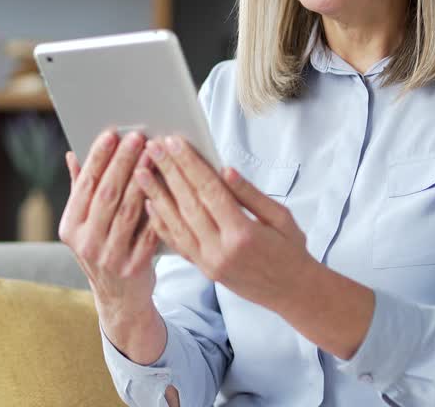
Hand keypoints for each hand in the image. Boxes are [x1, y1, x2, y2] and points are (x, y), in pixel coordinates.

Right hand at [58, 129, 160, 314]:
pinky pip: (148, 231)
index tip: (111, 133)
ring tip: (153, 154)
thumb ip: (81, 190)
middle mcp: (85, 243)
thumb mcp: (85, 225)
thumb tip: (73, 155)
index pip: (85, 185)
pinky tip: (166, 187)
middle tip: (137, 137)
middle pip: (106, 194)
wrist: (120, 298)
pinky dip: (157, 208)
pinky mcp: (133, 266)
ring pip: (128, 210)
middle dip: (122, 162)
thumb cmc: (104, 249)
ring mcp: (109, 256)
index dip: (98, 158)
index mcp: (70, 227)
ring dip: (142, 179)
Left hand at [137, 135, 309, 310]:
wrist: (293, 293)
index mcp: (242, 233)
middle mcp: (220, 250)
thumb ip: (250, 194)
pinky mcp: (203, 269)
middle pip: (188, 204)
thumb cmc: (291, 251)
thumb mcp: (281, 218)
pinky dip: (160, 223)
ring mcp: (208, 263)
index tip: (175, 142)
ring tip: (141, 171)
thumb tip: (225, 170)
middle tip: (153, 147)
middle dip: (169, 172)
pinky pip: (176, 244)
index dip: (190, 164)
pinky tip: (149, 205)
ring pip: (175, 224)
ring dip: (156, 195)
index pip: (209, 191)